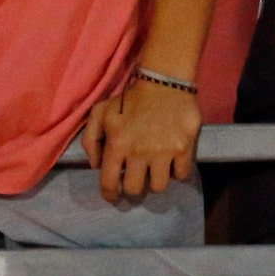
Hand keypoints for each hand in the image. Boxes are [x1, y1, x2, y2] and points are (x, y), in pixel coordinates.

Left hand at [82, 77, 200, 201]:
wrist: (165, 79)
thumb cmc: (131, 98)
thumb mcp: (101, 112)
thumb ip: (90, 139)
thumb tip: (95, 165)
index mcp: (117, 145)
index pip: (109, 183)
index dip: (110, 195)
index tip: (114, 196)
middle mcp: (139, 152)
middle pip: (134, 189)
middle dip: (134, 188)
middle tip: (137, 179)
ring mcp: (163, 151)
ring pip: (158, 186)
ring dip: (155, 181)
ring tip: (156, 171)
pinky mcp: (184, 146)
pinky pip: (181, 174)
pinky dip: (177, 172)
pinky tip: (173, 163)